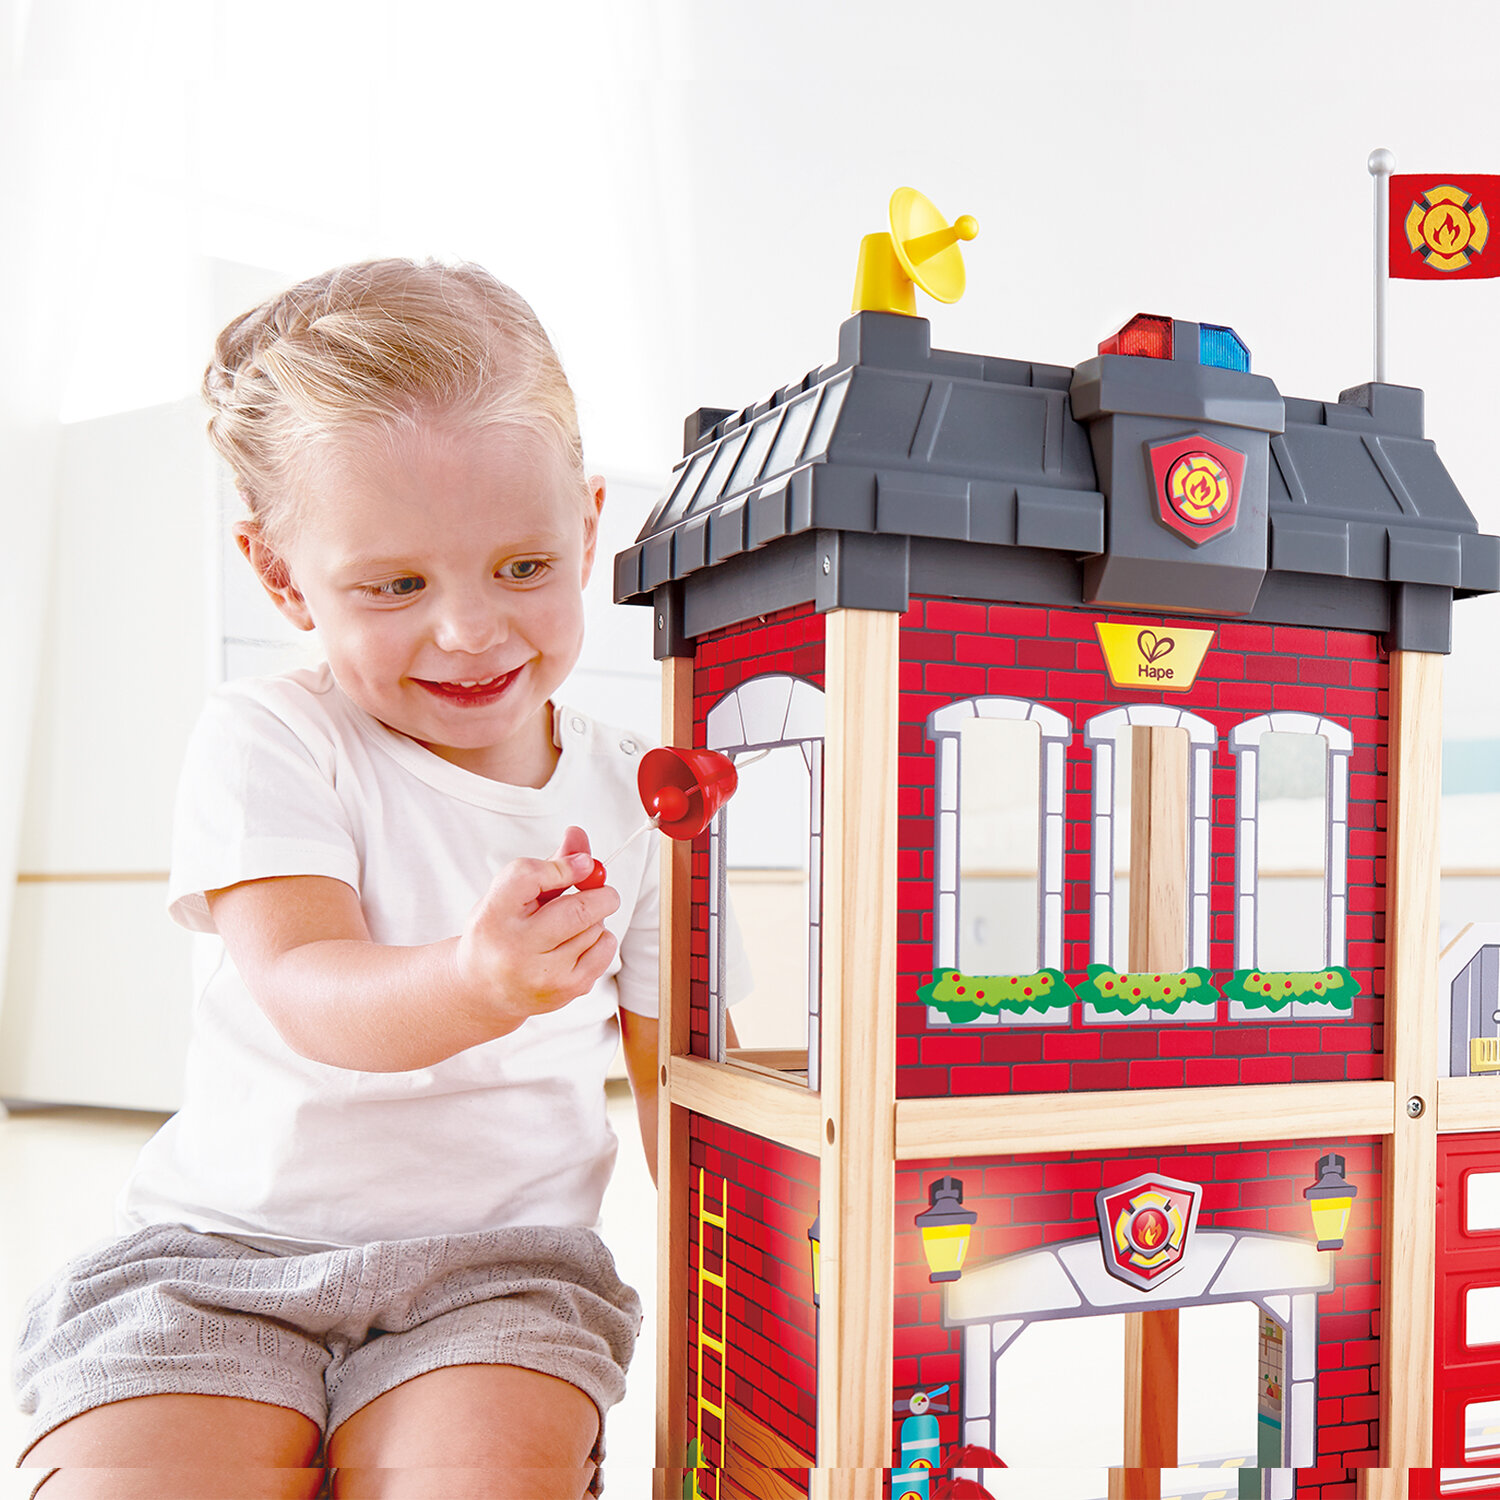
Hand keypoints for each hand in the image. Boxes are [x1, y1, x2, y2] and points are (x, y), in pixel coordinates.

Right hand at [455, 827, 619, 1026]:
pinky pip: (604, 950)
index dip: (565, 864)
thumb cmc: (499, 932)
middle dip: (599, 893)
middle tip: (598, 889)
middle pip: (577, 909)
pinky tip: (578, 944)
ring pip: (595, 928)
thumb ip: (548, 865)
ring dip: (595, 918)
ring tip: (571, 925)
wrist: (482, 990)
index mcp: (493, 916)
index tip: (580, 864)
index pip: (530, 875)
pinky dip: (600, 939)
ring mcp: (543, 975)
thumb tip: (579, 835)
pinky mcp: (566, 990)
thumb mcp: (509, 894)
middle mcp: (515, 949)